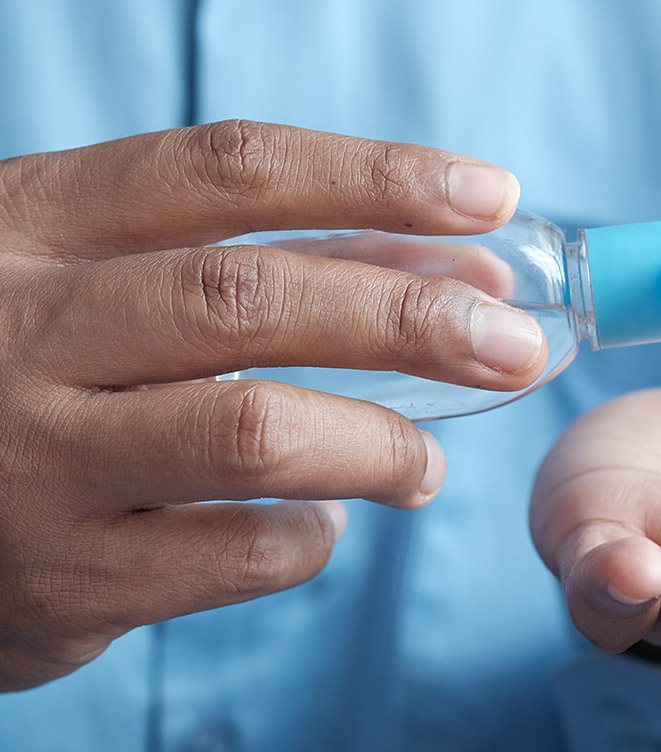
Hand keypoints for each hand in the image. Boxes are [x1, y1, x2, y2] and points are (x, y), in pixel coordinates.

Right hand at [0, 120, 545, 688]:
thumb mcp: (87, 280)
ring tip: (429, 465)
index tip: (494, 197)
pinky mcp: (57, 581)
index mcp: (28, 223)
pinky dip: (306, 538)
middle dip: (413, 316)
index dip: (378, 177)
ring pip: (254, 432)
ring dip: (379, 445)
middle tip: (517, 343)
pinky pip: (234, 555)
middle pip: (256, 298)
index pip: (231, 170)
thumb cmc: (5, 368)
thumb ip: (248, 264)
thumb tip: (451, 268)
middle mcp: (19, 330)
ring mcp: (30, 462)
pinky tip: (317, 525)